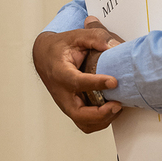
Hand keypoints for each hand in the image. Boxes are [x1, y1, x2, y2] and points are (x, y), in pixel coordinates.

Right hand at [32, 20, 123, 134]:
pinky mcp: (72, 109)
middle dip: (100, 114)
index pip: (76, 82)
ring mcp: (66, 104)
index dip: (96, 84)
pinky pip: (86, 123)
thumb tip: (115, 46)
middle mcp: (62, 93)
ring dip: (103, 120)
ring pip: (84, 123)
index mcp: (60, 73)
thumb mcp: (75, 36)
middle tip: (117, 103)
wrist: (44, 56)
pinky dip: (100, 121)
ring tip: (116, 106)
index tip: (113, 82)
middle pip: (78, 114)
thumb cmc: (59, 48)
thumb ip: (95, 37)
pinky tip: (110, 109)